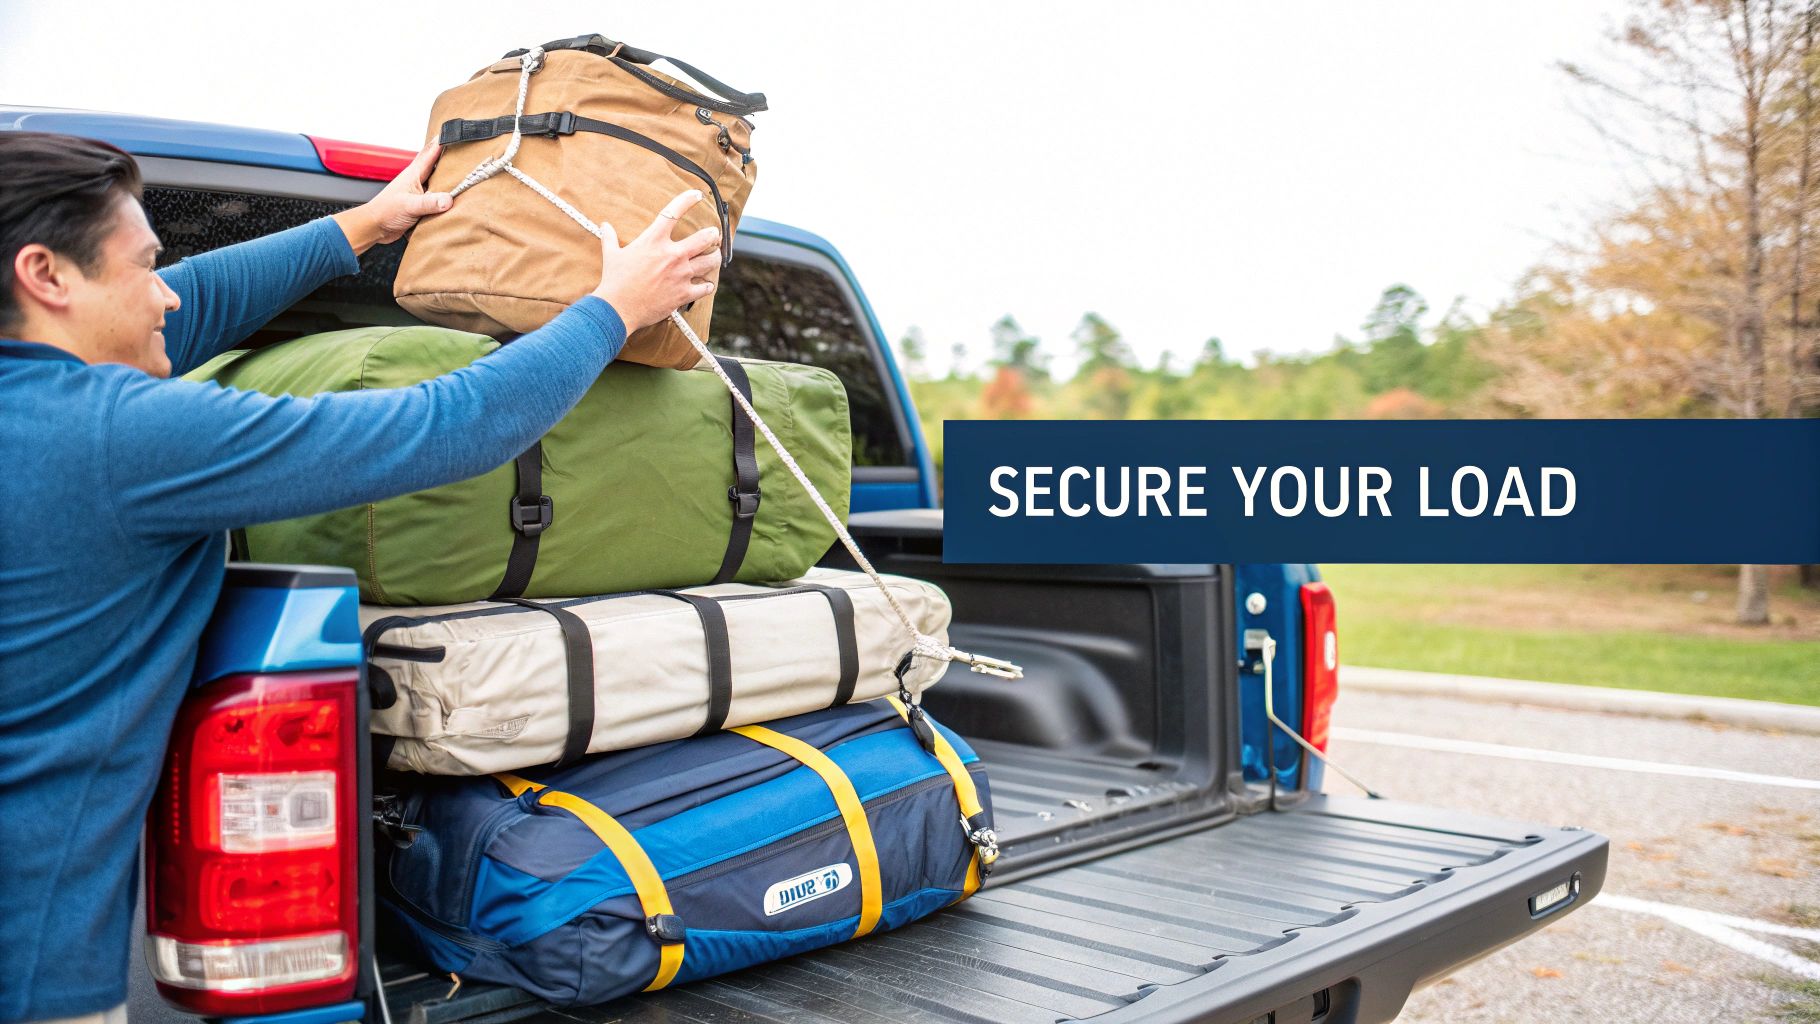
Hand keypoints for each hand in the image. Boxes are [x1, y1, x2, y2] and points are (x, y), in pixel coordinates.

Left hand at [331, 144, 452, 254]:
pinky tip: (453, 197)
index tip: (454, 132)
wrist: (374, 226)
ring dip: (448, 176)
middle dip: (448, 155)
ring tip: (463, 172)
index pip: (430, 153)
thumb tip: (449, 199)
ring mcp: (418, 191)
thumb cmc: (385, 212)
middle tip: (463, 148)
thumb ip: (429, 203)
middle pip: (436, 163)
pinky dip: (445, 195)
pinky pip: (437, 196)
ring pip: (437, 180)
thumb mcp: (409, 206)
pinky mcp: (420, 203)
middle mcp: (417, 180)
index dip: (442, 142)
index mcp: (413, 174)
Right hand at [590, 189, 719, 330]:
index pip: (673, 212)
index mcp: (654, 240)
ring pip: (710, 262)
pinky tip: (706, 284)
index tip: (697, 195)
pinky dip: (707, 286)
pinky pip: (705, 287)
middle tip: (714, 235)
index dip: (688, 200)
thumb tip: (604, 226)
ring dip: (715, 258)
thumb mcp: (611, 255)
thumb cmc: (614, 281)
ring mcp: (680, 274)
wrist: (618, 308)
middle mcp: (672, 254)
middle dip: (713, 235)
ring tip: (715, 257)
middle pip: (704, 238)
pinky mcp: (683, 293)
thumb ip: (610, 238)